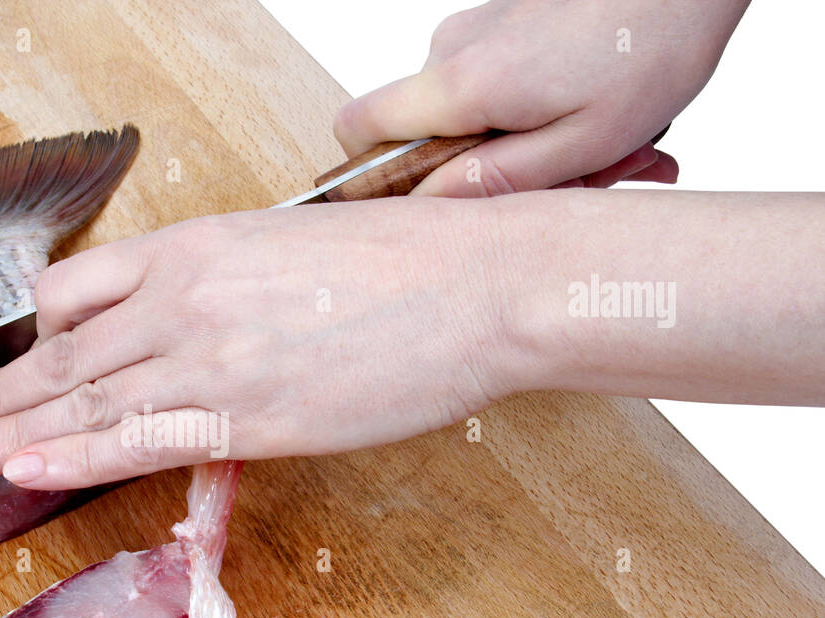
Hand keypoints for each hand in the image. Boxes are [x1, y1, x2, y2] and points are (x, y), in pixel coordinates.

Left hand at [0, 200, 515, 489]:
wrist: (475, 284)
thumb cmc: (403, 263)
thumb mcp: (291, 249)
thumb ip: (224, 288)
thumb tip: (195, 329)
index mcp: (194, 246)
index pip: (78, 288)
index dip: (32, 333)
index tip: (8, 363)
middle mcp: (182, 297)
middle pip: (61, 350)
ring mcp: (208, 357)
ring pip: (83, 396)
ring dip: (11, 428)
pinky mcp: (245, 415)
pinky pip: (137, 438)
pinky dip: (74, 454)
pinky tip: (27, 466)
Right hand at [334, 0, 748, 194]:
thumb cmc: (651, 46)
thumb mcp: (582, 144)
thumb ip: (494, 180)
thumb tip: (429, 204)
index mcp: (463, 85)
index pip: (358, 128)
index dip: (370, 172)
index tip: (419, 198)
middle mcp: (454, 48)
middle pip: (423, 131)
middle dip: (482, 168)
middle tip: (564, 178)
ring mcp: (476, 28)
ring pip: (467, 110)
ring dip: (522, 139)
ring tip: (599, 144)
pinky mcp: (501, 19)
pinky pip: (495, 82)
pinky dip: (539, 107)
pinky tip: (595, 111)